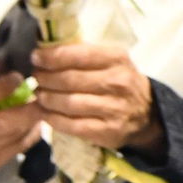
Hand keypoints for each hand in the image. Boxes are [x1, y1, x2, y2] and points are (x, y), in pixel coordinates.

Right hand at [0, 72, 43, 182]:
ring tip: (43, 105)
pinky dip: (30, 135)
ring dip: (33, 120)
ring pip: (14, 136)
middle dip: (28, 108)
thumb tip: (0, 67)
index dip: (4, 87)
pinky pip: (16, 149)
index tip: (19, 77)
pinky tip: (36, 123)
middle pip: (4, 122)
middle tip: (43, 94)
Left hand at [31, 43, 160, 153]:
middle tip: (35, 78)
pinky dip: (53, 119)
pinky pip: (72, 125)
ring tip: (39, 95)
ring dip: (46, 99)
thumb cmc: (120, 82)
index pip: (78, 55)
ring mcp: (114, 108)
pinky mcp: (107, 131)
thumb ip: (84, 54)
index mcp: (117, 59)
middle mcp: (118, 82)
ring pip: (68, 103)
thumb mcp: (111, 61)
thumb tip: (45, 51)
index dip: (52, 56)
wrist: (147, 114)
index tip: (36, 57)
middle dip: (45, 78)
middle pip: (69, 79)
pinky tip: (45, 113)